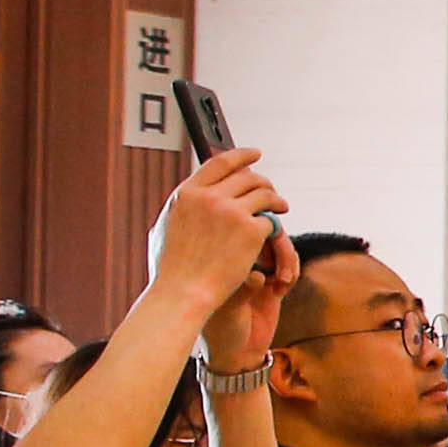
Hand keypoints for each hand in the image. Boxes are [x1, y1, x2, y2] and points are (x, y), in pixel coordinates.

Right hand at [150, 150, 296, 359]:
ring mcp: (231, 212)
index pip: (219, 162)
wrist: (183, 292)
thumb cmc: (172, 268)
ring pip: (265, 194)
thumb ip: (181, 207)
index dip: (241, 155)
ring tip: (281, 207)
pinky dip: (273, 226)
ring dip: (276, 200)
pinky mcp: (251, 230)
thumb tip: (191, 193)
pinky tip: (275, 233)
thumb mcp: (166, 227)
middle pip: (248, 176)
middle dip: (263, 182)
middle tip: (271, 191)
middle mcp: (209, 197)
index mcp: (187, 193)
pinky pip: (271, 219)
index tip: (255, 154)